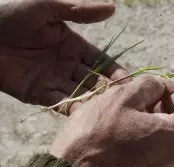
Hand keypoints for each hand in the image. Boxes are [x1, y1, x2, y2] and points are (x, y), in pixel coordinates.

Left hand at [0, 0, 128, 108]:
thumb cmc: (13, 15)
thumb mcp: (49, 8)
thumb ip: (80, 11)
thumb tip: (112, 8)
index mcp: (74, 46)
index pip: (100, 61)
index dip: (114, 71)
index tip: (128, 81)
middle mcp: (68, 64)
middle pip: (94, 80)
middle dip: (108, 90)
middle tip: (123, 101)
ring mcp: (55, 80)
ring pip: (80, 93)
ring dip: (93, 101)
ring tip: (107, 111)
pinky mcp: (39, 93)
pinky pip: (59, 102)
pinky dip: (72, 108)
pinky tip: (85, 115)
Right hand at [50, 75, 173, 166]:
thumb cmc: (98, 134)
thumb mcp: (123, 97)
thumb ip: (148, 85)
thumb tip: (158, 87)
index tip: (161, 83)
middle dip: (160, 103)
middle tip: (141, 91)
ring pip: (160, 136)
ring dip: (148, 117)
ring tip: (129, 105)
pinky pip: (149, 149)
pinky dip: (141, 133)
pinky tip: (122, 124)